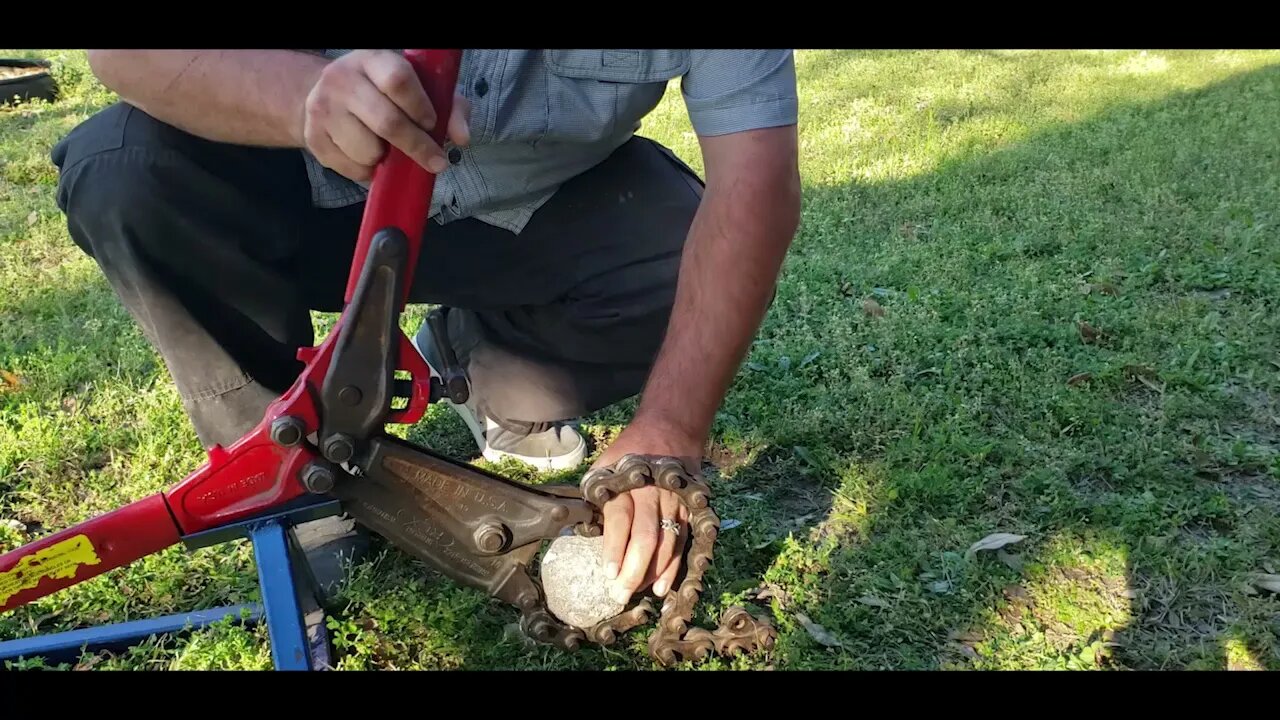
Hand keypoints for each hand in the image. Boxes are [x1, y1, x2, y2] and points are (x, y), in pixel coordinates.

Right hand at [300, 50, 470, 181]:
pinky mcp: (313, 138)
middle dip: (417, 147)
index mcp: (371, 60)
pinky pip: (352, 168)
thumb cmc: (383, 93)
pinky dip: (368, 171)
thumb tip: (462, 137)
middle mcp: (341, 79)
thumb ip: (447, 107)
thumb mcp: (416, 87)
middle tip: (435, 161)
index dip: (420, 107)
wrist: (323, 94)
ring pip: (368, 151)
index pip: (397, 80)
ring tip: (387, 148)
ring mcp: (322, 108)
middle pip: (387, 121)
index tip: (431, 124)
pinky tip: (367, 155)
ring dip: (386, 159)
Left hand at [595, 417, 703, 604]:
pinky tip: (663, 586)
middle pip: (645, 536)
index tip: (608, 573)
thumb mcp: (604, 467)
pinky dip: (673, 566)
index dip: (614, 549)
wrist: (669, 430)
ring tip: (640, 592)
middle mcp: (652, 494)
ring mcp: (674, 502)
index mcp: (626, 484)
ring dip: (654, 572)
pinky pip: (682, 541)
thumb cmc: (628, 455)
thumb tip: (572, 529)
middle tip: (621, 593)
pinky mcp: (688, 509)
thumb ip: (594, 495)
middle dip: (634, 569)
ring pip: (667, 542)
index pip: (620, 520)